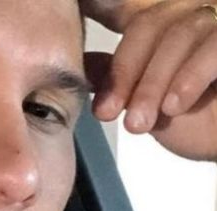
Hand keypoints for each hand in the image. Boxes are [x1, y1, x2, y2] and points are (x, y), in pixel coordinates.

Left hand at [85, 0, 216, 161]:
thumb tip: (80, 69)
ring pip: (180, 33)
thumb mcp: (143, 107)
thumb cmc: (197, 125)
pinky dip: (190, 76)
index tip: (88, 33)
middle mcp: (194, 13)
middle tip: (107, 114)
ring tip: (139, 123)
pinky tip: (175, 105)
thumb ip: (116, 84)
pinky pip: (215, 44)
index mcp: (166, 27)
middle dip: (123, 73)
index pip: (130, 15)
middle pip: (149, 24)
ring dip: (152, 83)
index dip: (103, 12)